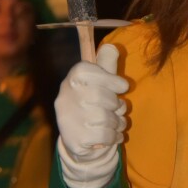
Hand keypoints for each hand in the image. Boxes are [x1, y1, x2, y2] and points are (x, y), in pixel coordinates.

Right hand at [55, 44, 128, 187]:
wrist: (80, 141)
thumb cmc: (95, 105)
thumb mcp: (100, 83)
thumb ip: (106, 65)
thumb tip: (111, 46)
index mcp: (72, 79)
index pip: (86, 70)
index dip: (110, 78)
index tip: (123, 87)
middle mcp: (65, 97)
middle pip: (99, 95)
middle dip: (116, 104)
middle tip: (118, 109)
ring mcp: (68, 119)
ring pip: (104, 118)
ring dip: (118, 122)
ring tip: (116, 123)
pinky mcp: (74, 138)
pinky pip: (104, 135)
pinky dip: (114, 136)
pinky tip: (113, 136)